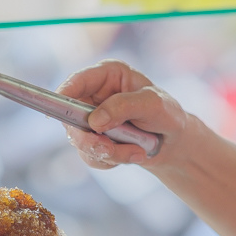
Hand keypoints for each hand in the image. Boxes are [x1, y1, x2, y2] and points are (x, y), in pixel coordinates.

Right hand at [56, 60, 185, 168]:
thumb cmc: (166, 114)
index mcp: (107, 76)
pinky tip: (133, 154)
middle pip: (70, 116)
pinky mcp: (93, 140)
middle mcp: (94, 96)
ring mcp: (91, 120)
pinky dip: (111, 160)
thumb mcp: (152, 104)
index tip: (62, 112)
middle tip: (107, 149)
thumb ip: (123, 106)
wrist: (173, 142)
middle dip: (88, 138)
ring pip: (80, 141)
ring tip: (137, 151)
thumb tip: (95, 121)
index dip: (65, 94)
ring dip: (108, 152)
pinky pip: (90, 155)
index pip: (77, 81)